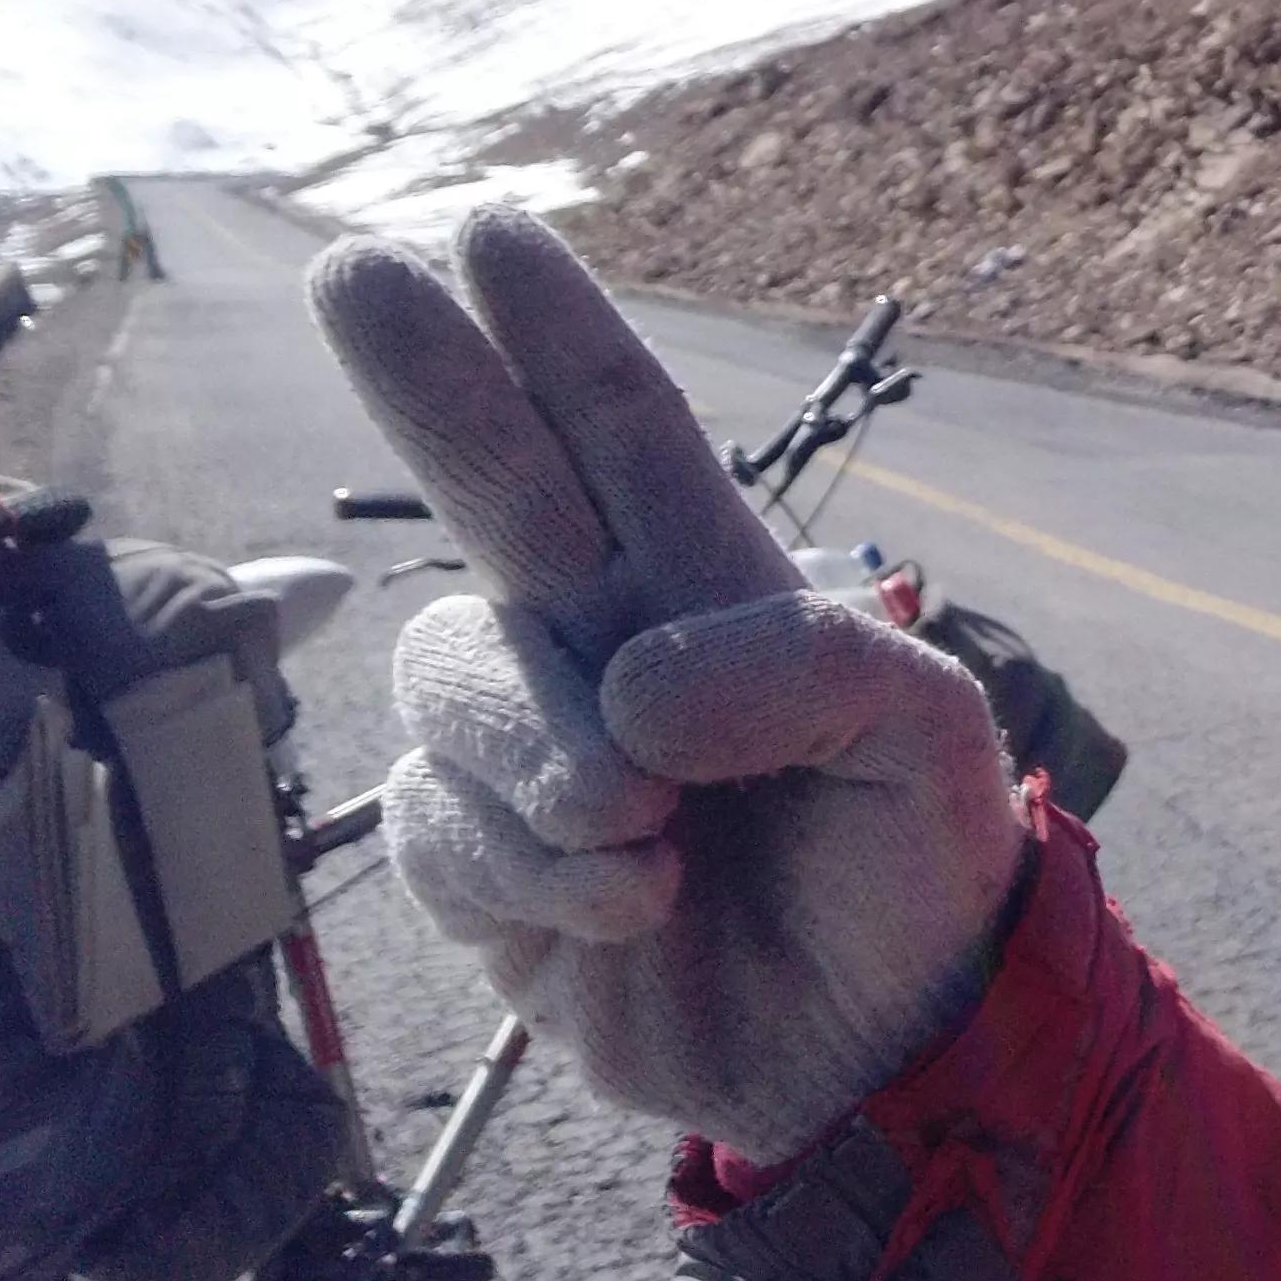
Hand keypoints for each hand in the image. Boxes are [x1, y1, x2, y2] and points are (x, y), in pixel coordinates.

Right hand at [307, 208, 1031, 1163]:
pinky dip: (530, 870)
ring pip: (449, 676)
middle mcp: (603, 640)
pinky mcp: (479, 869)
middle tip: (351, 270)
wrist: (880, 1050)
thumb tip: (630, 684)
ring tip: (654, 834)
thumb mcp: (929, 740)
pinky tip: (631, 904)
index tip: (489, 230)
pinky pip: (434, 824)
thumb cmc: (913, 865)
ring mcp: (531, 749)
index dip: (555, 328)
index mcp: (717, 582)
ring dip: (539, 754)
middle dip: (427, 376)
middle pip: (492, 483)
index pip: (623, 427)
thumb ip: (806, 674)